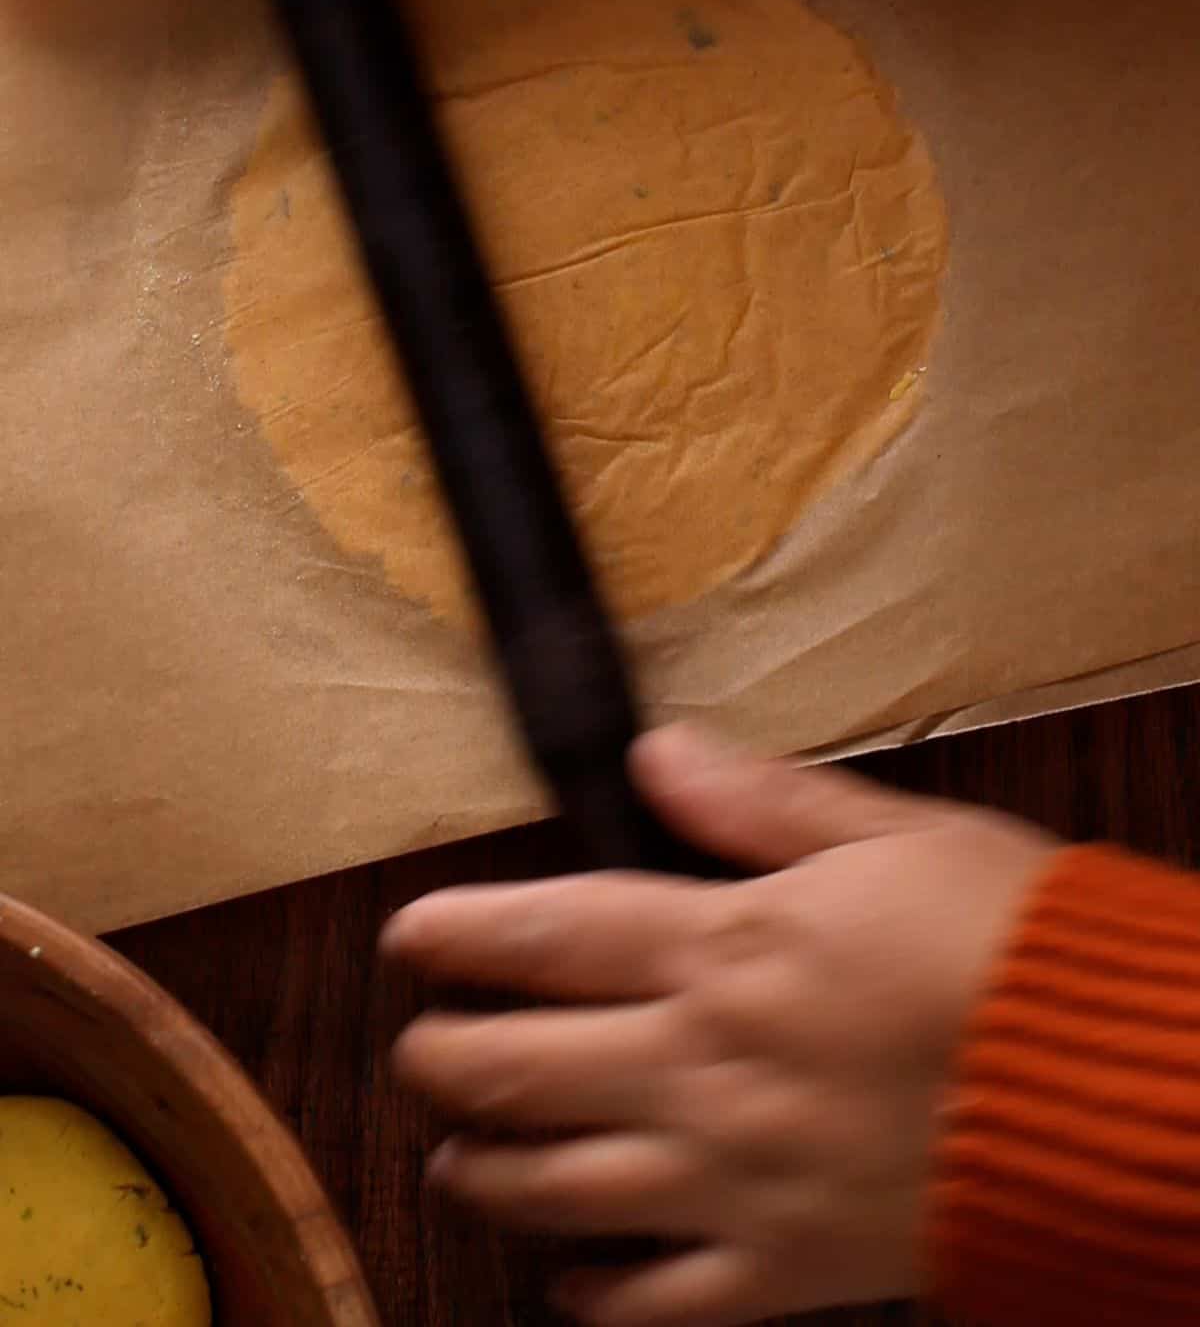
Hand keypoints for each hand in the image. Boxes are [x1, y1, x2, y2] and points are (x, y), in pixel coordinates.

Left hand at [383, 724, 1055, 1326]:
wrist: (1122, 1096)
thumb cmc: (1015, 951)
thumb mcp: (895, 836)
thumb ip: (761, 804)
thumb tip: (661, 755)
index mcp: (730, 951)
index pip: (553, 935)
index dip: (463, 933)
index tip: (409, 937)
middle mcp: (707, 1068)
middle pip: (524, 1069)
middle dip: (446, 1058)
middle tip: (418, 1047)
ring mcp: (736, 1180)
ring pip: (561, 1189)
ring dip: (487, 1172)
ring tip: (454, 1157)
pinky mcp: (787, 1271)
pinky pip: (660, 1304)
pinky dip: (596, 1298)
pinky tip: (565, 1282)